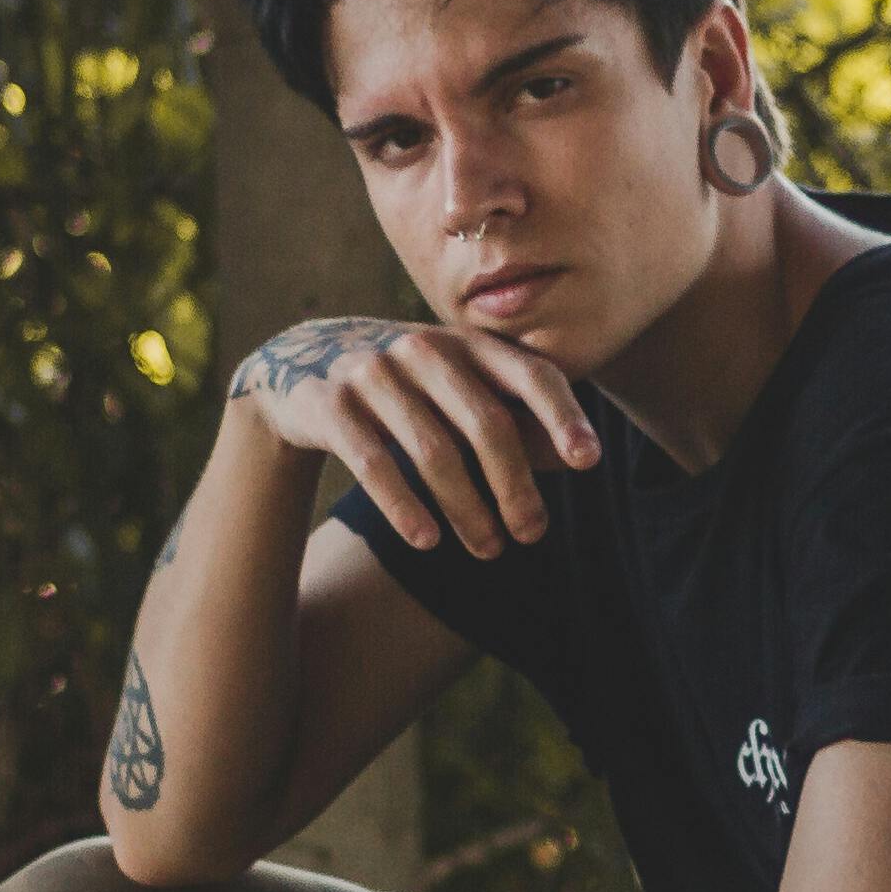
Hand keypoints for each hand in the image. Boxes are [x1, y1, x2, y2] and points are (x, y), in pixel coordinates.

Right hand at [228, 316, 602, 559]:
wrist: (302, 366)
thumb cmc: (409, 389)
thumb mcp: (464, 392)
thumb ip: (518, 418)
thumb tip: (574, 456)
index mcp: (469, 343)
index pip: (531, 374)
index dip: (563, 417)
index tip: (588, 463)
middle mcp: (424, 349)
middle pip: (486, 423)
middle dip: (514, 485)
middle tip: (533, 533)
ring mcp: (374, 373)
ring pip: (433, 451)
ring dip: (467, 508)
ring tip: (490, 549)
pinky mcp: (331, 404)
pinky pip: (373, 462)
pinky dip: (404, 506)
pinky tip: (428, 540)